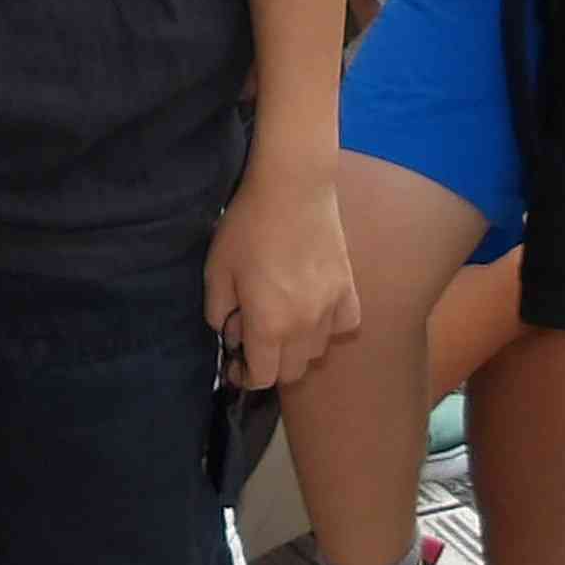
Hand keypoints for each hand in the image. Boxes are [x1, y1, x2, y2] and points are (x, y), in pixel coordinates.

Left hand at [205, 168, 358, 390]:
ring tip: (283, 320)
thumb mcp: (216, 270)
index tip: (236, 363)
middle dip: (270, 364)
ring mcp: (331, 308)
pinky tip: (315, 309)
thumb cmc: (248, 227)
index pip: (263, 377)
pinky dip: (330, 326)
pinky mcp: (347, 288)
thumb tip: (231, 331)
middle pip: (291, 371)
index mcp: (269, 326)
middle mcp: (304, 326)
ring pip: (317, 351)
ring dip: (297, 347)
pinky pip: (345, 325)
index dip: (245, 376)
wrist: (293, 188)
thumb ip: (218, 311)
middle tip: (255, 337)